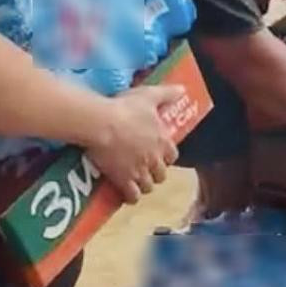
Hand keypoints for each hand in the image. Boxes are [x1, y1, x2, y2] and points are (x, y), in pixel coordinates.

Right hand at [88, 85, 182, 202]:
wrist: (103, 124)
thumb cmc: (126, 108)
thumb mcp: (149, 95)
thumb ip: (167, 94)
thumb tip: (183, 90)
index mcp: (162, 140)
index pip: (172, 155)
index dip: (166, 156)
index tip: (160, 154)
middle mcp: (154, 159)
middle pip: (161, 174)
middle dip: (155, 173)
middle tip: (146, 169)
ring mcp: (139, 171)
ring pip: (148, 186)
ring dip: (144, 185)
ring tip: (136, 181)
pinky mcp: (123, 180)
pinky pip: (132, 196)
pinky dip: (131, 196)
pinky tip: (126, 193)